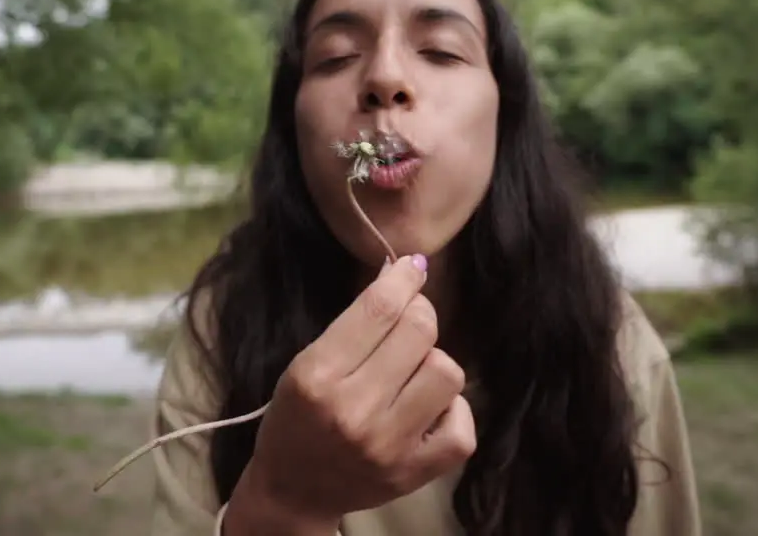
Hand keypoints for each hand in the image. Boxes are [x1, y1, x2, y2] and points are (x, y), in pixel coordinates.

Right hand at [232, 254, 475, 526]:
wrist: (293, 491)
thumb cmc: (296, 418)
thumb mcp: (305, 363)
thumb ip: (354, 325)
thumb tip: (405, 273)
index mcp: (318, 375)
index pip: (378, 308)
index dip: (403, 277)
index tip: (412, 267)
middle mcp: (354, 410)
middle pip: (419, 331)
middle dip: (419, 314)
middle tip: (408, 323)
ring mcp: (388, 446)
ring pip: (447, 372)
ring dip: (433, 363)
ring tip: (411, 374)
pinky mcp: (413, 473)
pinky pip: (463, 427)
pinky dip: (452, 411)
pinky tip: (428, 410)